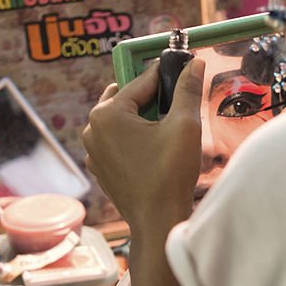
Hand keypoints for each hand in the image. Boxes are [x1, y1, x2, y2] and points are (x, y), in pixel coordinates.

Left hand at [82, 58, 206, 240]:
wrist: (157, 220)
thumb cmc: (169, 174)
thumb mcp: (184, 125)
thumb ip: (187, 90)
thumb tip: (194, 64)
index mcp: (107, 113)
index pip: (142, 81)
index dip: (167, 74)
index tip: (182, 66)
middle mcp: (92, 128)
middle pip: (127, 99)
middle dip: (152, 99)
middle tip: (176, 106)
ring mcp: (93, 150)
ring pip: (122, 121)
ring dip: (143, 119)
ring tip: (168, 131)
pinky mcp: (101, 168)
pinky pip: (118, 142)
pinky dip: (135, 139)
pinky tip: (156, 151)